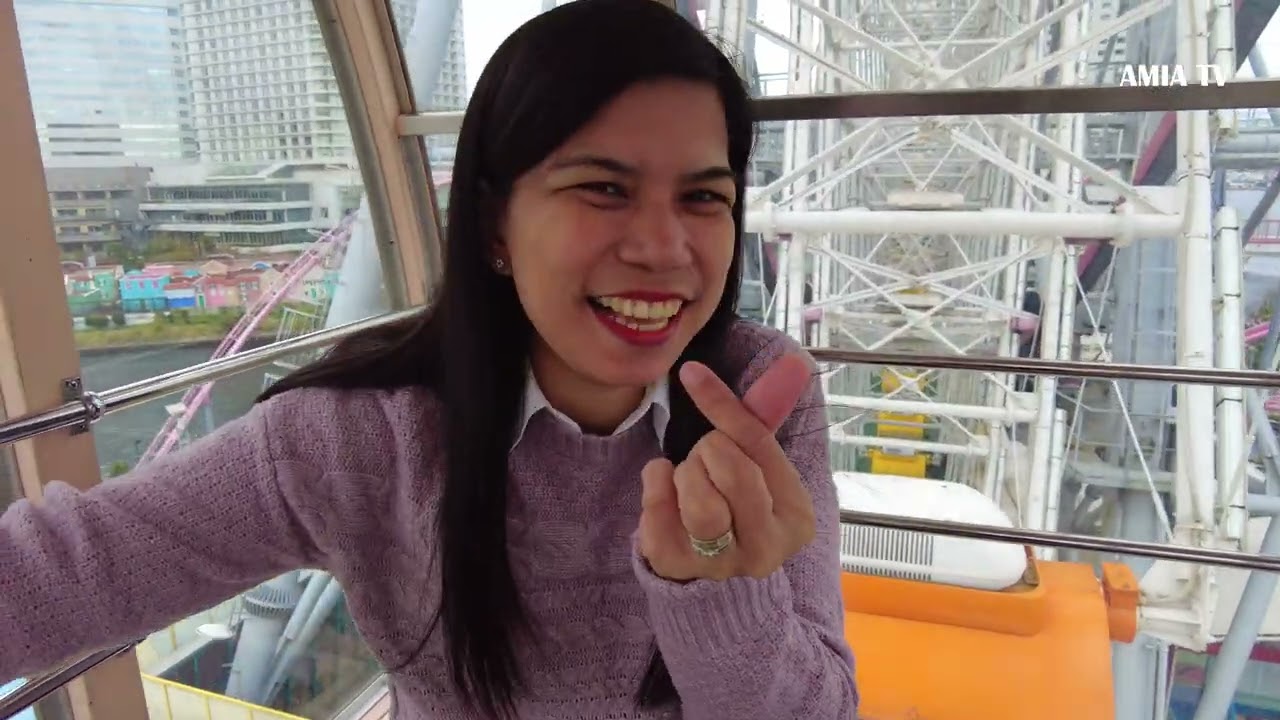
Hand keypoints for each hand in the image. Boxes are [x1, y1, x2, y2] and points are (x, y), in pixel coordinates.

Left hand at [638, 353, 816, 581]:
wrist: (710, 580)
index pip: (759, 445)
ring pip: (699, 498)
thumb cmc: (737, 509)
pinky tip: (665, 491)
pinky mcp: (676, 568)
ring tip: (690, 481)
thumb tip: (795, 360)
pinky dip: (655, 486)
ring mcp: (720, 565)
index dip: (722, 405)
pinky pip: (657, 510)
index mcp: (795, 518)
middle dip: (708, 452)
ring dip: (686, 474)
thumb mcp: (758, 466)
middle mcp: (765, 549)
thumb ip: (765, 415)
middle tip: (707, 461)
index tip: (691, 373)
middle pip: (731, 469)